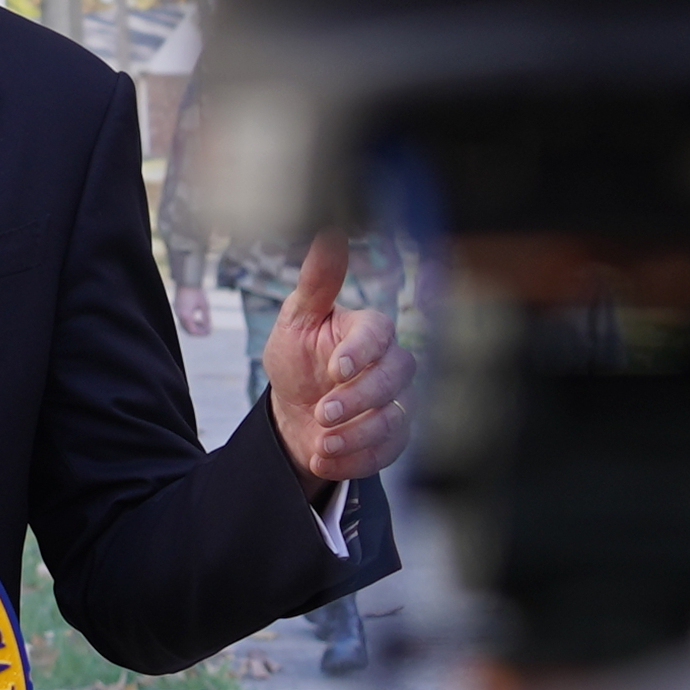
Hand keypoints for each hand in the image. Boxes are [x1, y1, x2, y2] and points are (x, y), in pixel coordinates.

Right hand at [174, 284, 212, 337]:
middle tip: (207, 329)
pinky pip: (183, 320)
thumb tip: (209, 329)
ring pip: (184, 326)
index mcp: (185, 315)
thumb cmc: (196, 291)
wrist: (186, 279)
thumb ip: (206, 318)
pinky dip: (190, 322)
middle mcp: (179, 314)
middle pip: (188, 330)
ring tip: (203, 323)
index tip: (209, 332)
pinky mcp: (176, 308)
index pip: (193, 331)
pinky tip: (197, 318)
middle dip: (198, 331)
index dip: (201, 333)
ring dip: (194, 327)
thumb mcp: (205, 305)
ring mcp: (176, 312)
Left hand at [261, 235, 416, 492]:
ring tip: (320, 442)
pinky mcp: (393, 437)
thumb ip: (316, 282)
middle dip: (360, 398)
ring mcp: (396, 402)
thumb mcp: (296, 320)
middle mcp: (390, 364)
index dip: (362, 350)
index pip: (380, 332)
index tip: (337, 368)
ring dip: (357, 435)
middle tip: (323, 412)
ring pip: (396, 418)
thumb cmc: (298, 359)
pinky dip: (355, 460)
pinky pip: (388, 451)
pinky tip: (322, 458)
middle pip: (396, 377)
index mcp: (367, 330)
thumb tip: (330, 230)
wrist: (292, 414)